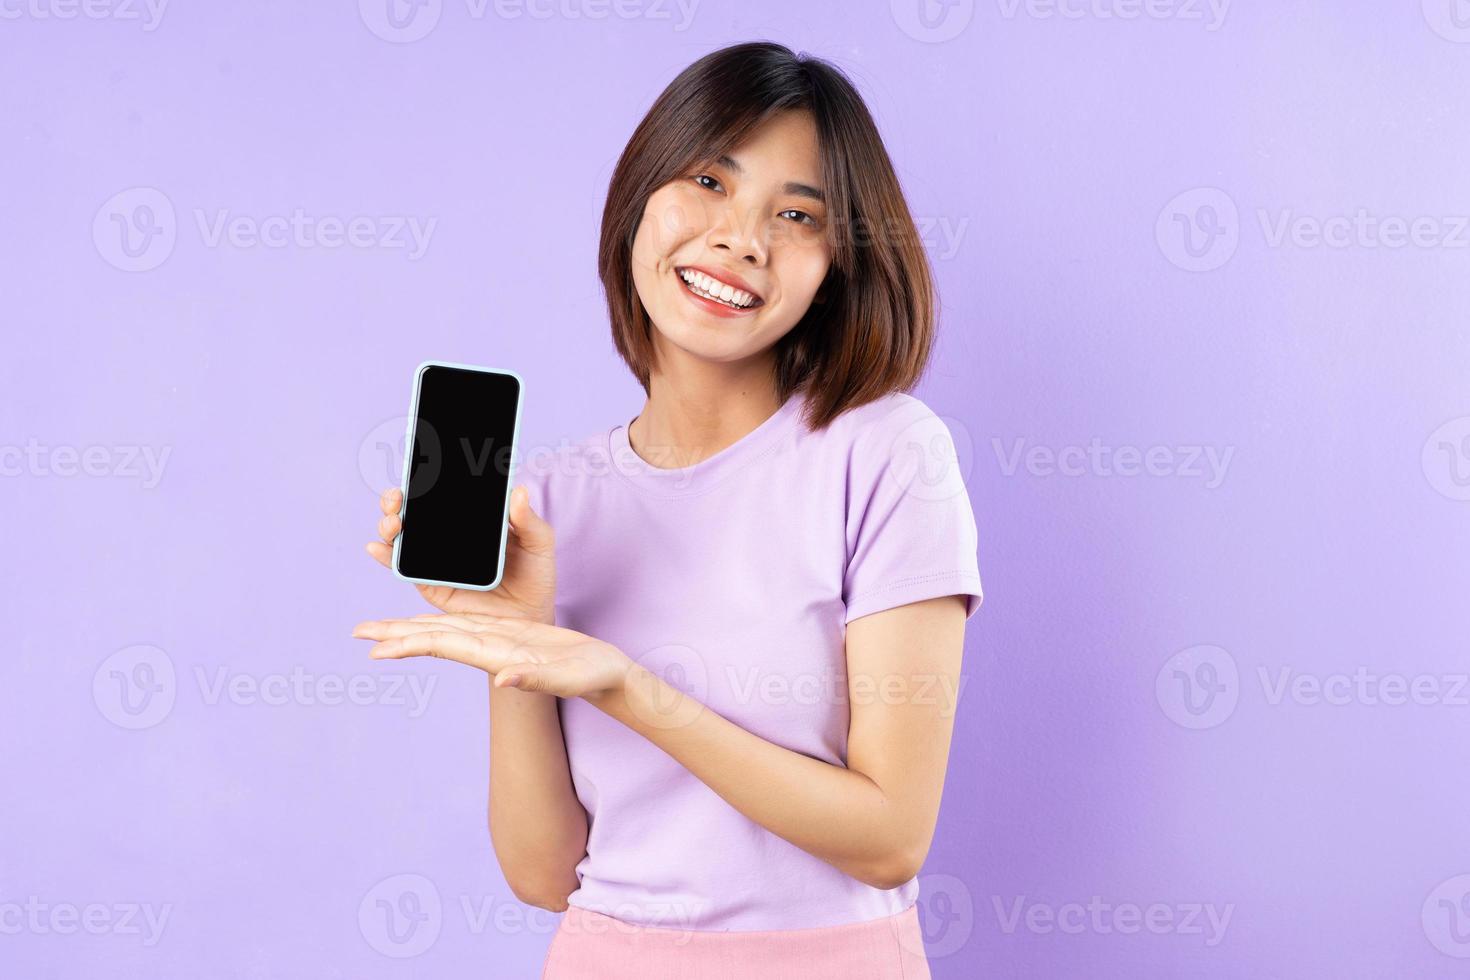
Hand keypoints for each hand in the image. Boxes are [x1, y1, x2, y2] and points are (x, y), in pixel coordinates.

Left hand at [352, 613, 633, 697]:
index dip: (408, 644)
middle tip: (356, 631)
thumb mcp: (567, 676)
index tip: (373, 648)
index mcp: (496, 655)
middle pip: (432, 638)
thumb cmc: (591, 677)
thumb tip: (503, 680)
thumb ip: (536, 678)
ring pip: (443, 629)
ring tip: (377, 625)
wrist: (605, 675)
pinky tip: (426, 612)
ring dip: (409, 625)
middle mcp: (488, 648)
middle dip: (394, 635)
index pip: (443, 646)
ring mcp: (495, 640)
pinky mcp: (506, 632)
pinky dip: (439, 614)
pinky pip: (463, 619)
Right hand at [366, 485, 555, 622]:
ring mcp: (435, 558)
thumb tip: (518, 490)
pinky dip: (385, 557)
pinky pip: (402, 568)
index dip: (425, 477)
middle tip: (398, 497)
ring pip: (402, 535)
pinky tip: (377, 548)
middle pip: (414, 509)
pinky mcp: (429, 583)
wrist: (529, 617)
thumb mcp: (539, 543)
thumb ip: (529, 519)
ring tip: (393, 523)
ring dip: (388, 523)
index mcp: (471, 517)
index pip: (442, 491)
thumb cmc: (535, 576)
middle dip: (397, 498)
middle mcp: (448, 533)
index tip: (417, 467)